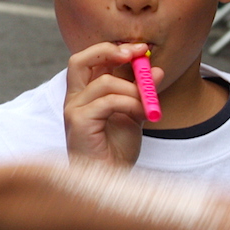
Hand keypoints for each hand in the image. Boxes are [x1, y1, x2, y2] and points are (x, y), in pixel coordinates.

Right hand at [64, 42, 161, 166]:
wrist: (109, 181)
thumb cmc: (116, 152)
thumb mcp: (134, 114)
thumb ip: (142, 92)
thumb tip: (156, 69)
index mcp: (83, 95)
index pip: (90, 60)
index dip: (113, 49)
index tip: (140, 49)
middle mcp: (73, 99)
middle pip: (80, 60)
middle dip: (109, 51)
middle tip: (135, 54)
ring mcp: (73, 110)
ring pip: (105, 83)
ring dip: (134, 90)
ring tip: (149, 105)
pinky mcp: (78, 122)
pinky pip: (109, 101)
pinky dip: (130, 103)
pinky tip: (142, 114)